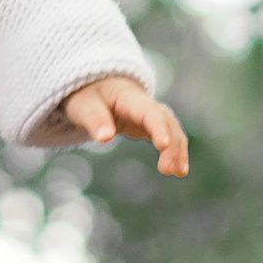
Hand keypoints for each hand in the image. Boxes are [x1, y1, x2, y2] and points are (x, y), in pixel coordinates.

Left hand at [63, 77, 190, 176]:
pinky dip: (176, 151)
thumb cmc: (87, 97)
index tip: (162, 145)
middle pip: (166, 121)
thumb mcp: (83, 106)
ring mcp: (152, 114)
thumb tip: (105, 138)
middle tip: (167, 170)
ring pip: (172, 129)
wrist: (96, 89)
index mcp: (129, 97)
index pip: (149, 112)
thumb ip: (94, 119)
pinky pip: (170, 136)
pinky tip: (180, 170)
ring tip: (179, 173)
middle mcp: (146, 104)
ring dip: (177, 150)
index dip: (158, 127)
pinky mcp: (152, 125)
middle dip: (171, 143)